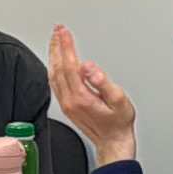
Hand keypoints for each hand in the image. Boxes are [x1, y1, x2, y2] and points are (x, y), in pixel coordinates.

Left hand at [45, 25, 137, 166]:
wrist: (113, 143)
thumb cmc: (119, 124)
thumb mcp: (119, 100)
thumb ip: (103, 82)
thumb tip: (89, 67)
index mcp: (81, 97)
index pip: (69, 65)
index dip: (66, 46)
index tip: (64, 31)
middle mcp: (70, 101)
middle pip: (58, 68)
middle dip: (57, 46)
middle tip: (57, 29)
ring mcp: (66, 104)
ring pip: (53, 75)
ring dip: (53, 55)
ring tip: (55, 40)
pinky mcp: (67, 106)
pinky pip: (55, 83)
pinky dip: (54, 67)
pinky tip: (56, 60)